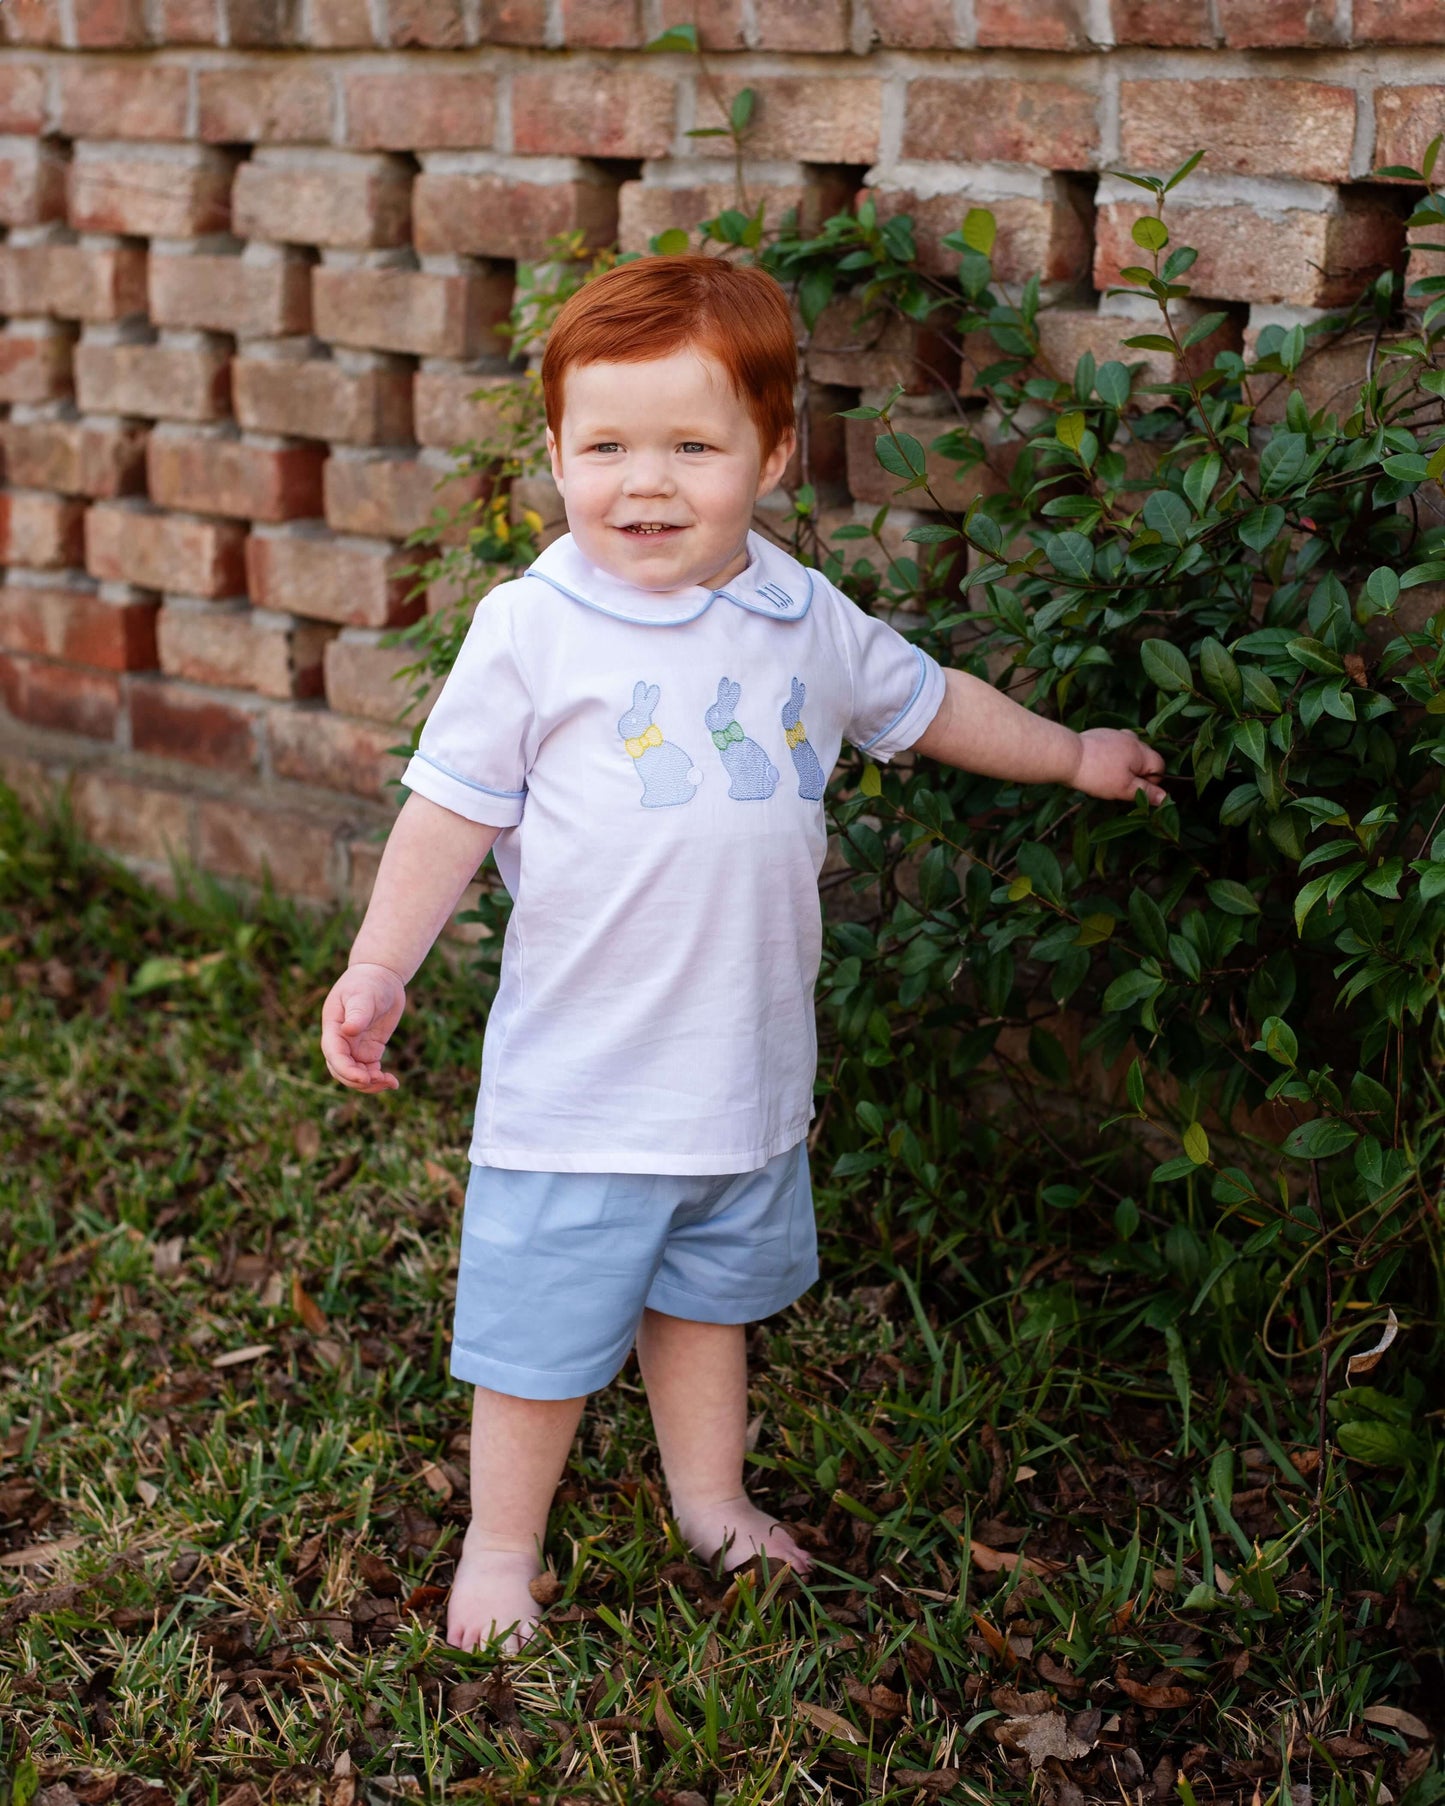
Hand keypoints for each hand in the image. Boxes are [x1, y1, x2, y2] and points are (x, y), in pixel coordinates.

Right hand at [320, 963, 406, 1092]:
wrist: (381, 977)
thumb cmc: (369, 982)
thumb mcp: (364, 994)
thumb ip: (358, 1013)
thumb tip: (348, 1031)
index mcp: (333, 1027)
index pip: (334, 1054)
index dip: (346, 1070)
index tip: (364, 1078)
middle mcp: (340, 1041)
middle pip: (341, 1070)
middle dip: (358, 1081)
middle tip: (382, 1080)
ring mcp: (354, 1047)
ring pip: (355, 1075)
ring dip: (370, 1084)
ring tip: (390, 1082)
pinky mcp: (369, 1050)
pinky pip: (369, 1071)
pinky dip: (379, 1080)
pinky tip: (393, 1082)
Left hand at [1073, 727, 1167, 806]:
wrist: (1067, 756)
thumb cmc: (1097, 774)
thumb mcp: (1124, 788)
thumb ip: (1146, 792)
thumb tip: (1165, 798)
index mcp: (1141, 750)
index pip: (1160, 766)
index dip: (1151, 782)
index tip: (1134, 789)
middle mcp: (1131, 738)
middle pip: (1145, 757)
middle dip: (1137, 773)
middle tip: (1119, 784)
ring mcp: (1115, 734)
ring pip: (1129, 751)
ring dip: (1125, 764)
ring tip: (1110, 775)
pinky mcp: (1100, 734)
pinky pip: (1114, 746)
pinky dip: (1111, 756)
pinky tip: (1099, 766)